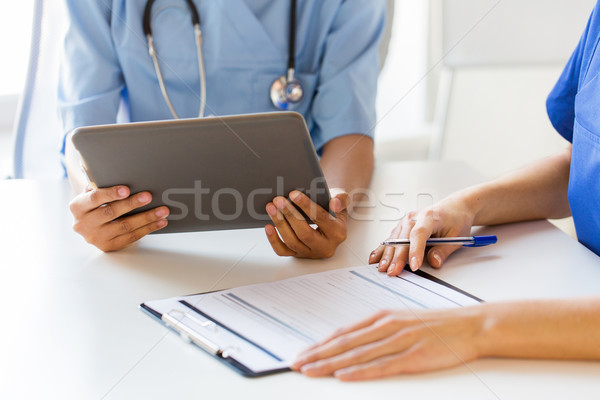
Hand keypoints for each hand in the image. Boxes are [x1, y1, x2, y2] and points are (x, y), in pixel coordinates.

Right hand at [69, 185, 168, 251]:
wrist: (88, 224)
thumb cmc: (95, 203)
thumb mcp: (92, 193)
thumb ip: (102, 185)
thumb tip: (126, 176)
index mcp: (77, 206)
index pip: (95, 198)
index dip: (111, 193)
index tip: (126, 189)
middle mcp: (83, 224)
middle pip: (111, 212)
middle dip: (132, 204)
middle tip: (148, 196)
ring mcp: (96, 237)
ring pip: (125, 227)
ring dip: (146, 218)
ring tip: (162, 211)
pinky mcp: (108, 246)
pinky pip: (131, 237)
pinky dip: (148, 228)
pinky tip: (159, 222)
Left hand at [264, 190, 347, 258]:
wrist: (332, 223)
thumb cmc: (333, 210)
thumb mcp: (342, 202)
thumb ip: (342, 199)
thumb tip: (334, 203)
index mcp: (338, 233)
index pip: (321, 218)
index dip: (306, 206)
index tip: (293, 194)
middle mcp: (325, 246)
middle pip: (305, 233)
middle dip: (290, 215)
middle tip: (278, 200)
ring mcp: (311, 253)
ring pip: (292, 242)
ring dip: (280, 224)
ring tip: (271, 208)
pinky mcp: (299, 255)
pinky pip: (283, 251)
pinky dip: (274, 240)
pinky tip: (268, 226)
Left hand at [292, 307, 484, 380]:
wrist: (471, 325)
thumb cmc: (437, 325)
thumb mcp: (403, 320)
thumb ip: (379, 330)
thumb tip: (354, 341)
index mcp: (382, 317)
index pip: (343, 332)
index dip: (320, 344)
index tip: (303, 353)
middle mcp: (386, 326)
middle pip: (344, 343)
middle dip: (317, 354)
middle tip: (296, 363)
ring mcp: (399, 341)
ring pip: (357, 354)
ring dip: (330, 363)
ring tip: (310, 371)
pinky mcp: (413, 357)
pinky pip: (381, 366)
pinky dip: (360, 371)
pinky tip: (344, 375)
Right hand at [369, 195, 475, 274]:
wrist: (455, 208)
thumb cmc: (456, 219)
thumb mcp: (458, 236)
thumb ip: (444, 250)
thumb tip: (434, 262)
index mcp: (429, 217)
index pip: (419, 234)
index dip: (415, 251)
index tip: (414, 265)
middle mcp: (414, 218)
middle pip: (402, 238)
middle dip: (397, 257)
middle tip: (393, 271)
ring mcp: (405, 222)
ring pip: (393, 239)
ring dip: (387, 255)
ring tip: (382, 268)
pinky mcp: (402, 227)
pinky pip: (391, 239)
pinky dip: (383, 249)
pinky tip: (375, 258)